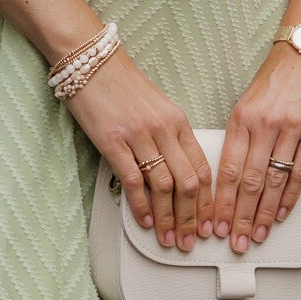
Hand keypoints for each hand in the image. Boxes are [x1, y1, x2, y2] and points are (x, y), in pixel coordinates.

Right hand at [68, 48, 212, 251]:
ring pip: (163, 187)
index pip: (202, 168)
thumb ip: (169, 136)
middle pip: (187, 183)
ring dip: (168, 219)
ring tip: (169, 238)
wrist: (91, 61)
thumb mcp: (157, 106)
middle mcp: (163, 129)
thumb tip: (176, 171)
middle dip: (192, 217)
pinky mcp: (112, 142)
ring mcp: (138, 136)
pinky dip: (140, 206)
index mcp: (178, 121)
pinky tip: (144, 221)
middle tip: (191, 239)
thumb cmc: (120, 83)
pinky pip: (133, 181)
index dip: (208, 201)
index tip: (209, 221)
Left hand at [213, 46, 300, 252]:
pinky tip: (282, 214)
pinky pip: (300, 171)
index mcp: (241, 118)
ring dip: (265, 213)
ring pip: (274, 181)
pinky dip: (290, 197)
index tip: (214, 223)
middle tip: (235, 240)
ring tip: (257, 234)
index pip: (227, 169)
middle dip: (240, 216)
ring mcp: (291, 128)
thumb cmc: (276, 81)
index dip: (221, 201)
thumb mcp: (246, 104)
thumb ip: (238, 138)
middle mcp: (264, 124)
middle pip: (249, 181)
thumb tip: (228, 178)